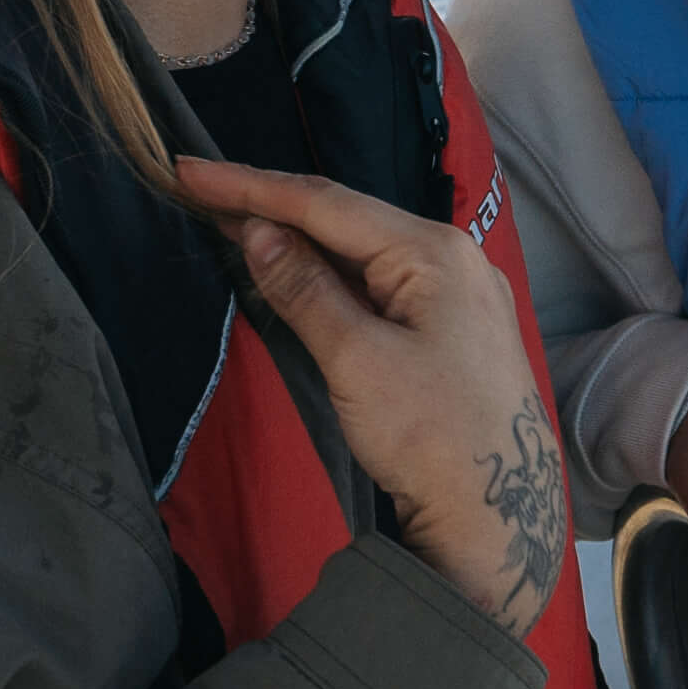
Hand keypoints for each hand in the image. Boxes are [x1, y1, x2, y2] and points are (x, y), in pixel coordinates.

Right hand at [174, 158, 567, 646]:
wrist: (499, 517)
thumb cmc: (428, 434)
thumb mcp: (355, 359)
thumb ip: (304, 289)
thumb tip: (259, 231)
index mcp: (434, 251)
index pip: (327, 203)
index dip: (251, 186)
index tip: (189, 171)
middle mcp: (454, 258)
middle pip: (347, 222)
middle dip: (272, 208)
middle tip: (199, 193)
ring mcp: (459, 295)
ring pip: (363, 255)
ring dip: (299, 244)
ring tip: (231, 225)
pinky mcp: (454, 331)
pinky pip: (381, 286)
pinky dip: (332, 279)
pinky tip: (296, 274)